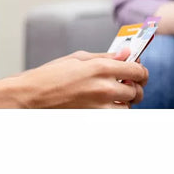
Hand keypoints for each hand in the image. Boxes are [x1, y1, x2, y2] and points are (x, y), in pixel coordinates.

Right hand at [16, 50, 148, 108]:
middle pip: (136, 91)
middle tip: (125, 83)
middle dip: (134, 87)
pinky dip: (114, 112)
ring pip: (128, 107)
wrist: (32, 96)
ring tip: (111, 95)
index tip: (138, 71)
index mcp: (101, 68)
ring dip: (125, 102)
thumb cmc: (51, 75)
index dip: (141, 71)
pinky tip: (103, 104)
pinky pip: (115, 117)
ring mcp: (101, 107)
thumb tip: (126, 54)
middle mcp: (105, 88)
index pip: (137, 71)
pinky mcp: (95, 120)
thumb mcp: (78, 58)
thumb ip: (106, 56)